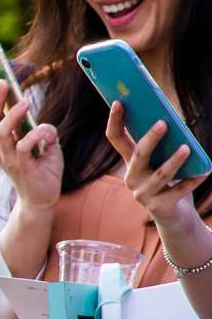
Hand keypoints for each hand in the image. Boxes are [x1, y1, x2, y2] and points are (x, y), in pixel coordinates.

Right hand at [0, 71, 61, 213]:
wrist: (42, 200)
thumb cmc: (42, 170)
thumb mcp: (43, 143)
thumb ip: (40, 130)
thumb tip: (42, 121)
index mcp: (0, 141)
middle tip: (0, 79)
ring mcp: (8, 158)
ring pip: (0, 131)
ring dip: (11, 114)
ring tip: (24, 102)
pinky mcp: (21, 167)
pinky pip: (23, 148)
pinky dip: (35, 137)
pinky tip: (46, 134)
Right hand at [105, 99, 205, 237]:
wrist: (174, 216)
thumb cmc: (170, 183)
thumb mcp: (162, 162)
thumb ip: (163, 146)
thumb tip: (172, 121)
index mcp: (130, 163)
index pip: (116, 138)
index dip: (115, 121)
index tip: (119, 102)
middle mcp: (132, 177)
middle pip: (138, 154)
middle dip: (150, 139)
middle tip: (163, 123)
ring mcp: (143, 194)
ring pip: (160, 174)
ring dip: (174, 161)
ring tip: (187, 148)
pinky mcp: (158, 207)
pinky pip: (178, 191)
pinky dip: (192, 181)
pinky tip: (204, 173)